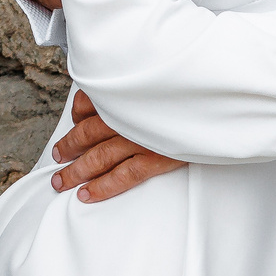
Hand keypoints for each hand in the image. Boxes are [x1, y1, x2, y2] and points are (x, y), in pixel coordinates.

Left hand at [47, 91, 186, 201]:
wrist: (218, 103)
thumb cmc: (187, 93)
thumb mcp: (158, 79)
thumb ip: (133, 88)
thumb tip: (112, 95)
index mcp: (124, 94)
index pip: (87, 103)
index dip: (76, 114)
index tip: (74, 121)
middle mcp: (126, 115)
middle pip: (86, 133)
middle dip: (68, 147)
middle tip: (57, 157)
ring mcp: (139, 139)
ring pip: (97, 157)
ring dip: (75, 171)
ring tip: (61, 182)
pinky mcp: (154, 158)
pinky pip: (121, 176)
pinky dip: (101, 187)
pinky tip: (85, 195)